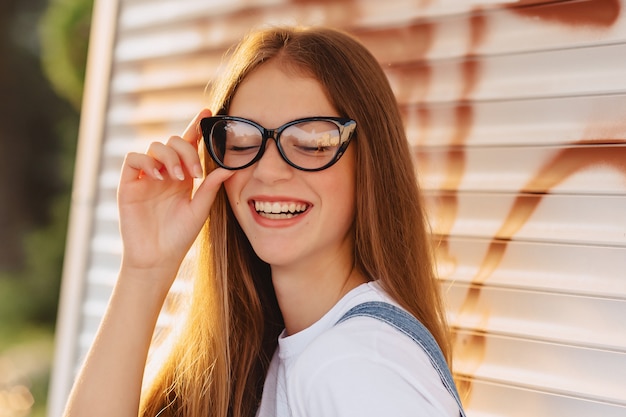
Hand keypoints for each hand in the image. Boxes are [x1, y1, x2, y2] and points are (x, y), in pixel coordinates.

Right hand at [117, 109, 232, 280]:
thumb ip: (211, 187)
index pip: (189, 145)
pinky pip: (133, 159)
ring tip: (177, 177)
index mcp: (183, 176)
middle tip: (194, 172)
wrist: (157, 258)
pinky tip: (158, 176)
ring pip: (154, 146)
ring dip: (169, 156)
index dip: (196, 128)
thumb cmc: (180, 236)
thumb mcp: (200, 209)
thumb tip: (230, 167)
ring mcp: (146, 177)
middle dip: (186, 150)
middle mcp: (164, 172)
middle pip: (173, 141)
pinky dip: (146, 162)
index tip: (208, 113)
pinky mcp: (129, 184)